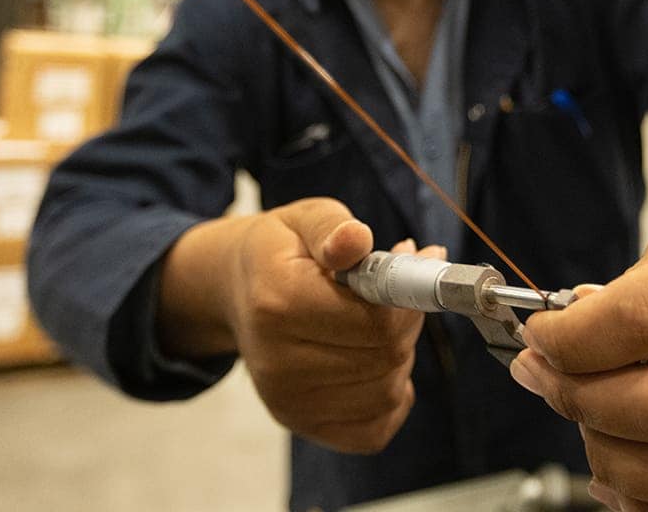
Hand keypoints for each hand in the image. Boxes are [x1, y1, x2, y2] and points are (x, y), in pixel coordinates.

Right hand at [160, 196, 438, 453]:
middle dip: (407, 322)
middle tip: (397, 293)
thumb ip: (335, 228)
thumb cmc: (280, 251)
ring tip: (379, 322)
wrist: (236, 290)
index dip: (407, 298)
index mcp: (279, 303)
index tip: (412, 269)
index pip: (375, 322)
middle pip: (385, 358)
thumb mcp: (306, 219)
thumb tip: (356, 240)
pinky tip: (376, 362)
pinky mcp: (301, 424)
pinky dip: (391, 397)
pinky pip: (374, 429)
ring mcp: (288, 402)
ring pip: (386, 392)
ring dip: (400, 356)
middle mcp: (278, 363)